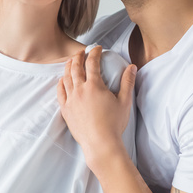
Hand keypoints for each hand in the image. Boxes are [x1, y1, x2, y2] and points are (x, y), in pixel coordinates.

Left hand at [57, 45, 136, 169]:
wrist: (100, 143)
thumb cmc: (114, 124)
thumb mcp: (124, 102)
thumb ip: (127, 82)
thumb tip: (132, 67)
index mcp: (94, 86)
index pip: (92, 63)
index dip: (94, 52)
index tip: (97, 48)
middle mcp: (80, 90)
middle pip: (75, 67)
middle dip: (78, 56)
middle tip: (82, 52)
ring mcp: (71, 100)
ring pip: (66, 78)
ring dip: (68, 67)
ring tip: (71, 62)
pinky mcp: (65, 110)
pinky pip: (60, 92)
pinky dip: (61, 83)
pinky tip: (62, 80)